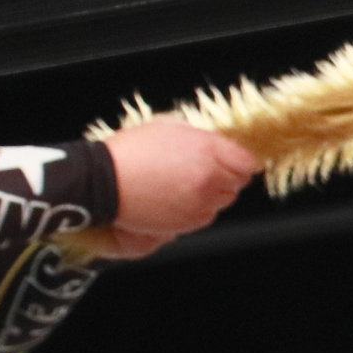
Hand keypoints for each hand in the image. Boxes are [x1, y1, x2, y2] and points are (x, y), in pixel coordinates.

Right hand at [106, 117, 258, 250]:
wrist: (105, 182)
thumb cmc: (131, 152)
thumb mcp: (168, 127)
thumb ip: (200, 136)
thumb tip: (216, 143)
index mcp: (207, 153)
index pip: (247, 162)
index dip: (240, 159)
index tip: (234, 158)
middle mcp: (209, 181)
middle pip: (238, 183)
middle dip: (226, 175)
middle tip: (205, 167)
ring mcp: (198, 206)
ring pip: (222, 201)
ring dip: (213, 192)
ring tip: (186, 182)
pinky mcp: (186, 224)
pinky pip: (205, 216)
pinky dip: (198, 208)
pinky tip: (177, 196)